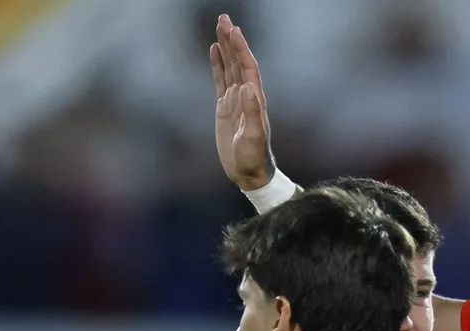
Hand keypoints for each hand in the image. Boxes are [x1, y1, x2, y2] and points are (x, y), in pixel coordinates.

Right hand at [210, 14, 273, 190]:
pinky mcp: (225, 107)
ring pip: (229, 67)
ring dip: (226, 47)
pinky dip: (218, 65)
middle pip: (238, 61)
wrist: (249, 172)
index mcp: (254, 99)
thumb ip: (253, 113)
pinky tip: (215, 51)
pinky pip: (220, 80)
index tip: (233, 30)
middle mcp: (246, 95)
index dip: (241, 49)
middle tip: (224, 18)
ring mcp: (235, 100)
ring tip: (220, 27)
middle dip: (232, 40)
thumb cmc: (253, 157)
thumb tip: (248, 88)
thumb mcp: (253, 137)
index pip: (247, 67)